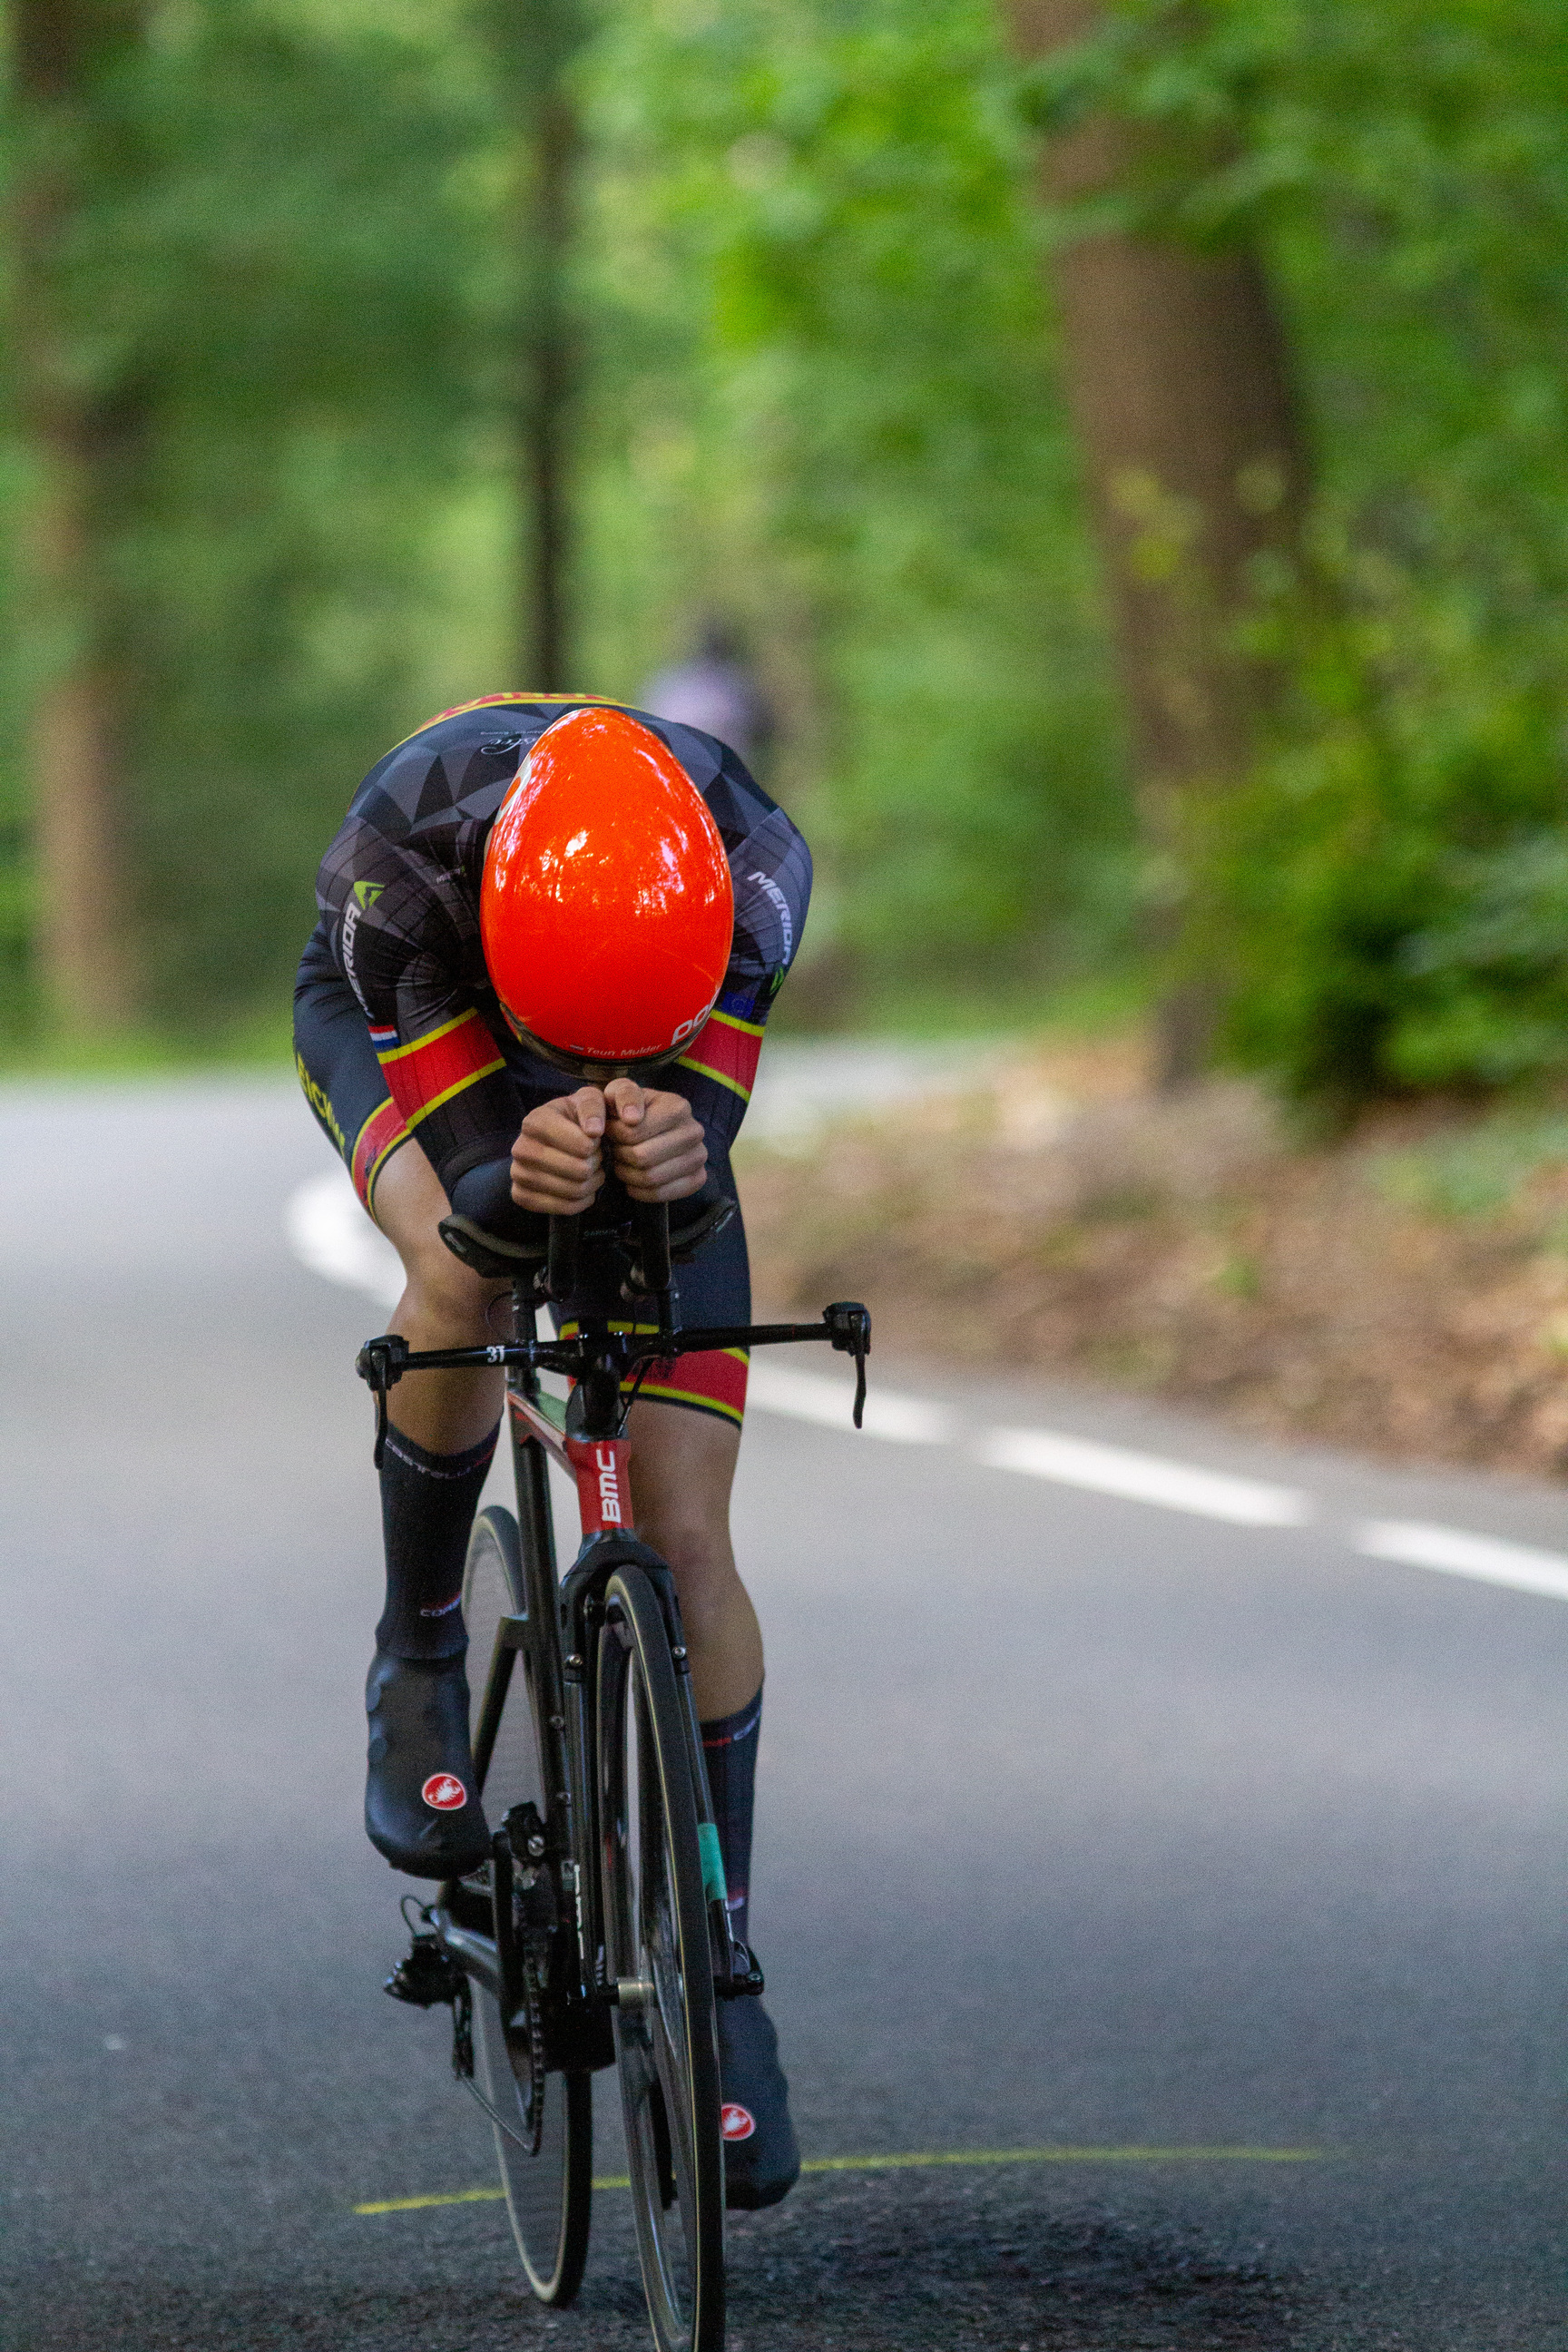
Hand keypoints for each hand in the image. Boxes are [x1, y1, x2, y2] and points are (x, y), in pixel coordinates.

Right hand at [509, 1088, 608, 1215]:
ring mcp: (518, 1174)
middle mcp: (520, 1148)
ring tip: (590, 1170)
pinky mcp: (520, 1196)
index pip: (582, 1146)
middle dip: (595, 1164)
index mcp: (535, 1121)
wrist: (551, 1140)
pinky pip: (563, 1209)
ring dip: (591, 1183)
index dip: (596, 1146)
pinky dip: (581, 1201)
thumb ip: (593, 1107)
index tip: (593, 1139)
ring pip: (573, 1191)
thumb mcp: (586, 1100)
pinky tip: (583, 1187)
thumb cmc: (574, 1119)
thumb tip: (594, 1131)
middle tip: (594, 1157)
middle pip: (580, 1170)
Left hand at [603, 1078, 707, 1202]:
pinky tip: (634, 1179)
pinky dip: (640, 1191)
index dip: (615, 1136)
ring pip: (650, 1178)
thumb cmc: (633, 1110)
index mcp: (678, 1107)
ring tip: (624, 1162)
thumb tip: (632, 1118)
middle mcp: (694, 1131)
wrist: (655, 1128)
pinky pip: (661, 1195)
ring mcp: (699, 1156)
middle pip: (642, 1157)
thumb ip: (622, 1095)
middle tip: (617, 1149)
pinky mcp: (698, 1178)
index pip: (632, 1133)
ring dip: (628, 1174)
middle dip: (621, 1156)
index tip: (613, 1130)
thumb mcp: (622, 1092)